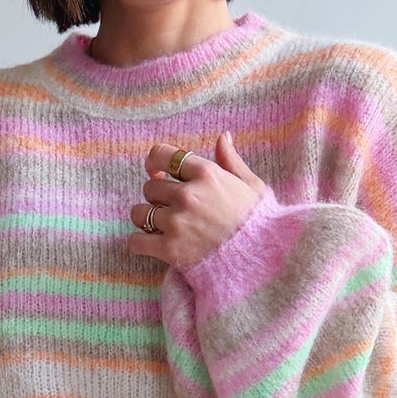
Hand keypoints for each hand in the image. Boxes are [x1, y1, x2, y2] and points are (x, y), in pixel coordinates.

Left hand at [127, 132, 267, 271]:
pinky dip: (139, 243)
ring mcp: (177, 223)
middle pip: (150, 187)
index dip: (154, 162)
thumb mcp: (252, 185)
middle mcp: (188, 195)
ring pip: (139, 213)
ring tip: (161, 227)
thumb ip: (231, 160)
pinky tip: (151, 244)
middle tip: (171, 208)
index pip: (162, 154)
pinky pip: (135, 242)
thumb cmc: (257, 222)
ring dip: (146, 219)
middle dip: (157, 197)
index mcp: (207, 174)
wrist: (260, 260)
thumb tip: (222, 137)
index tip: (156, 172)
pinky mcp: (170, 249)